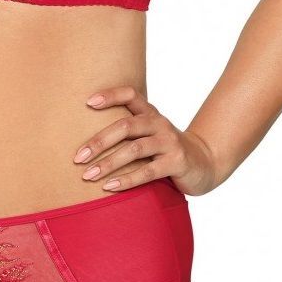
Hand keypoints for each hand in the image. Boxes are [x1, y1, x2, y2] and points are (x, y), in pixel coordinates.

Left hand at [73, 85, 217, 196]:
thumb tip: (84, 142)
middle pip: (125, 127)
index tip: (88, 102)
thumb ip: (126, 131)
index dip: (110, 96)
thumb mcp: (149, 134)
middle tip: (78, 157)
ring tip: (88, 176)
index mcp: (150, 113)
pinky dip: (126, 180)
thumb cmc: (164, 149)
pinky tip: (109, 187)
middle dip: (99, 142)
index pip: (130, 94)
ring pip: (134, 150)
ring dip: (108, 163)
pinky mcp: (177, 162)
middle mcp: (159, 123)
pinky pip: (148, 172)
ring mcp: (169, 142)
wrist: (204, 163)